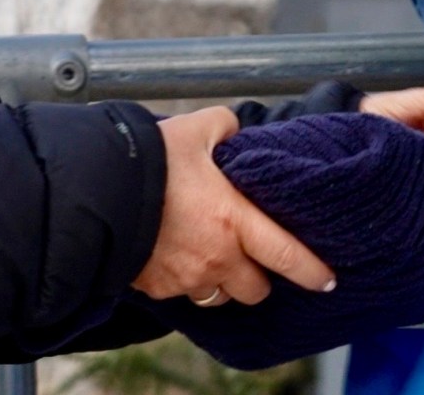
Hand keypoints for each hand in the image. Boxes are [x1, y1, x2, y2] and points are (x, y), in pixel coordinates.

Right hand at [134, 107, 336, 305]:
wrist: (95, 192)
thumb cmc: (149, 160)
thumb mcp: (195, 129)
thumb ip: (225, 127)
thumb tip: (235, 130)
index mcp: (233, 220)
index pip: (286, 255)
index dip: (312, 271)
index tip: (327, 280)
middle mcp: (216, 257)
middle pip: (255, 290)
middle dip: (259, 278)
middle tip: (254, 259)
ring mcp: (185, 277)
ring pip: (219, 297)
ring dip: (222, 282)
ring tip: (213, 258)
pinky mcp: (158, 288)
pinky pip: (182, 293)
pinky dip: (186, 281)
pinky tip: (178, 258)